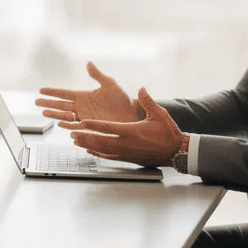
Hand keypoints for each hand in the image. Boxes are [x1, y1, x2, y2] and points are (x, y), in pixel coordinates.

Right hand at [37, 61, 141, 128]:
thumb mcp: (110, 84)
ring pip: (65, 116)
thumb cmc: (122, 99)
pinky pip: (75, 126)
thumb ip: (98, 75)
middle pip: (60, 104)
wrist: (132, 114)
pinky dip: (67, 125)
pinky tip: (60, 124)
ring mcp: (84, 117)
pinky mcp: (90, 126)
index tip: (41, 90)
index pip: (64, 93)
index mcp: (84, 95)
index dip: (52, 92)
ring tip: (43, 112)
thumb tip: (89, 63)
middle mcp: (81, 106)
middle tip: (36, 102)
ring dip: (54, 114)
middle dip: (47, 103)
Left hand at [69, 88, 186, 166]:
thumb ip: (147, 101)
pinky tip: (90, 150)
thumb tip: (141, 88)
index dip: (93, 125)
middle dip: (85, 136)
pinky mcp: (127, 159)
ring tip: (76, 141)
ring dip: (88, 145)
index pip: (108, 128)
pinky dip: (97, 153)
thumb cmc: (168, 133)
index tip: (82, 122)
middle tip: (72, 132)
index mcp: (131, 131)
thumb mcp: (159, 114)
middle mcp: (126, 143)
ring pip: (102, 150)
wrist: (175, 152)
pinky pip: (108, 156)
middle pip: (100, 140)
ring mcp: (125, 153)